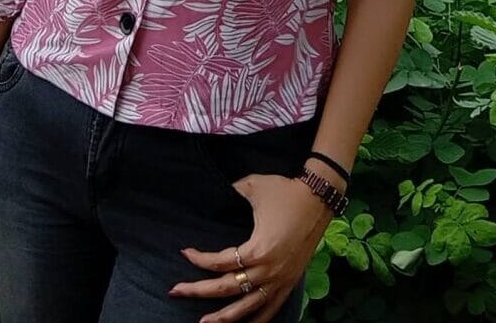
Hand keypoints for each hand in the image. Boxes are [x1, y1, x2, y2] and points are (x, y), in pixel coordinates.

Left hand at [172, 173, 330, 321]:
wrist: (320, 198)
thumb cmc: (285, 191)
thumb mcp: (252, 186)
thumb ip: (230, 192)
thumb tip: (213, 194)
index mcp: (258, 250)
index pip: (220, 262)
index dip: (199, 259)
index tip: (185, 253)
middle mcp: (268, 271)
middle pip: (227, 288)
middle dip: (198, 291)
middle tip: (176, 291)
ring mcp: (280, 281)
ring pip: (247, 307)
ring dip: (224, 317)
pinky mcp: (290, 283)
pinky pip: (270, 309)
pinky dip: (256, 320)